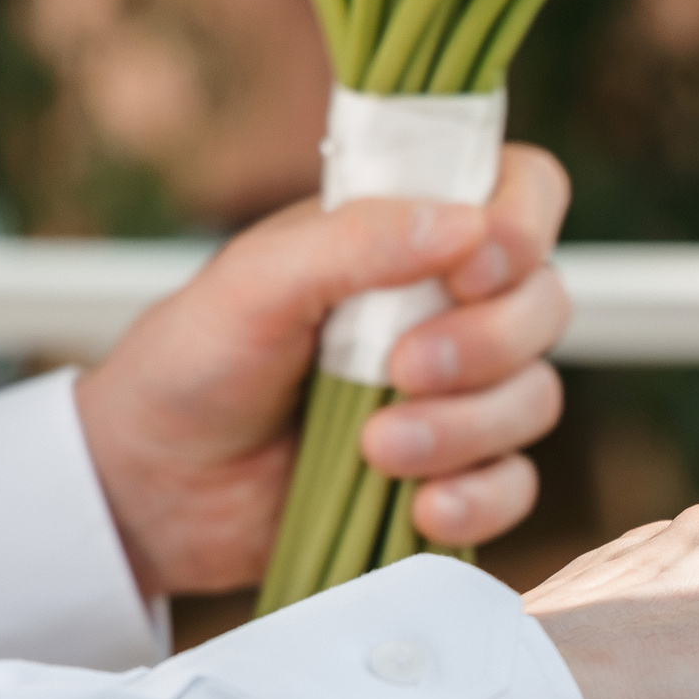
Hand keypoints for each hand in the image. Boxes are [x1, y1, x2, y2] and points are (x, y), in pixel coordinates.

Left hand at [74, 147, 573, 596]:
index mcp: (408, 234)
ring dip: (467, 428)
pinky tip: (420, 508)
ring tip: (376, 451)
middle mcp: (448, 306)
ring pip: (535, 398)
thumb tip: (462, 224)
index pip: (522, 190)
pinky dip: (479, 498)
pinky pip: (515, 484)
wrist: (153, 488)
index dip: (524, 222)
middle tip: (401, 371)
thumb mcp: (254, 282)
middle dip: (488, 342)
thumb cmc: (193, 362)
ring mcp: (458, 394)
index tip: (475, 266)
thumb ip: (352, 242)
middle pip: (545, 303)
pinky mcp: (453, 474)